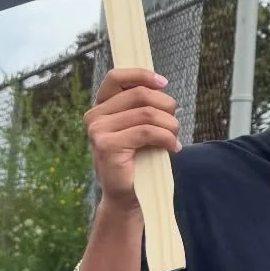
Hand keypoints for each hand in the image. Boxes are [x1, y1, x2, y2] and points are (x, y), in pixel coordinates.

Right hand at [84, 68, 180, 210]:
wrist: (128, 195)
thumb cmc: (138, 160)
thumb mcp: (140, 127)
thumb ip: (142, 106)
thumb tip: (160, 84)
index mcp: (101, 107)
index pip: (116, 77)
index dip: (141, 75)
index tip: (163, 83)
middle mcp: (95, 116)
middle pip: (140, 94)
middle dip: (166, 106)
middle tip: (174, 124)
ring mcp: (98, 131)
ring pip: (147, 114)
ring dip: (170, 125)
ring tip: (174, 138)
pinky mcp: (108, 146)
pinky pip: (148, 132)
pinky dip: (167, 138)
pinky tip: (173, 148)